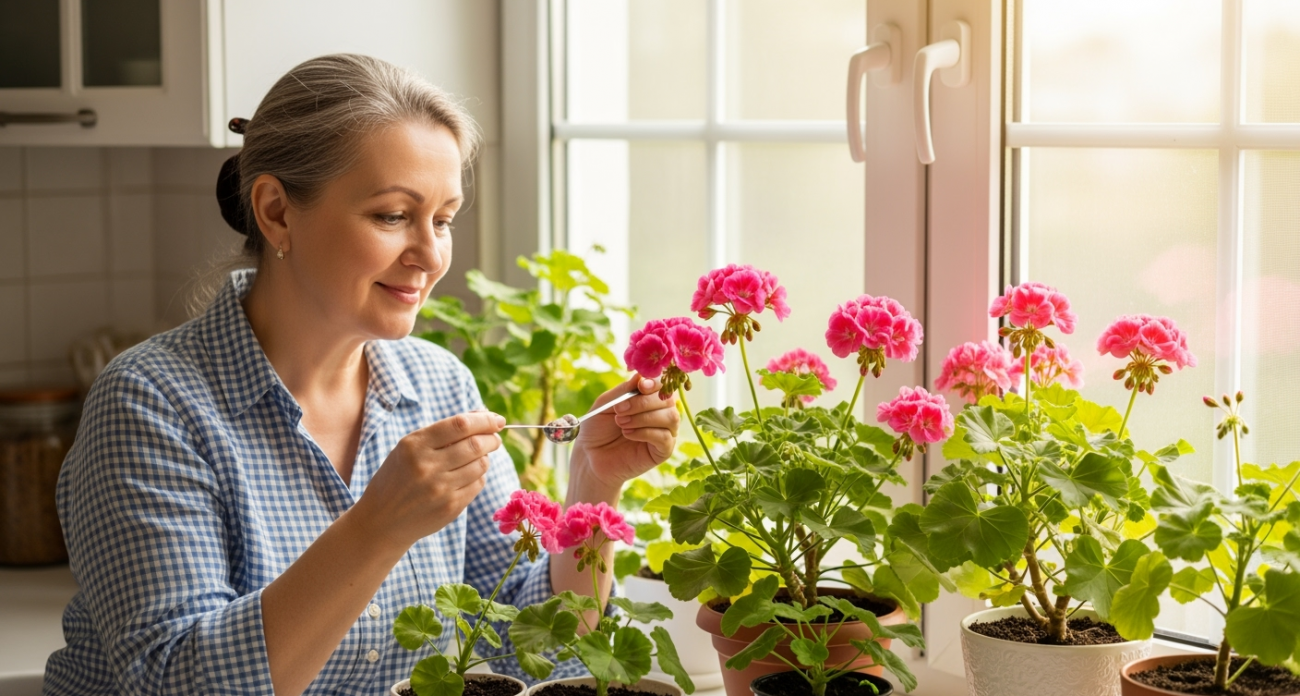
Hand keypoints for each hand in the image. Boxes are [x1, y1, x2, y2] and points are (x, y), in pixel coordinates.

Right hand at [355, 411, 504, 551]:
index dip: (485, 420)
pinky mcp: (451, 508)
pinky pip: (477, 484)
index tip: (497, 420)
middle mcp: (427, 466)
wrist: (382, 520)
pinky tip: (468, 475)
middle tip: (495, 438)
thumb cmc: (399, 476)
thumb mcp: (409, 447)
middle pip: (476, 445)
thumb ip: (444, 431)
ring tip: (478, 456)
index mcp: (414, 445)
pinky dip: (478, 476)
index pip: (460, 425)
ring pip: (480, 465)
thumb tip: (483, 415)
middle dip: (492, 438)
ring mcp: (440, 489)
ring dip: (485, 457)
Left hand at [569, 375, 679, 496]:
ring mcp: (665, 432)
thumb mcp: (605, 404)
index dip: (655, 383)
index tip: (640, 386)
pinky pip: (665, 437)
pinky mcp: (663, 450)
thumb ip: (623, 390)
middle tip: (619, 410)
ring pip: (671, 417)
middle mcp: (661, 412)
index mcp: (648, 398)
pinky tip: (628, 434)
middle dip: (643, 403)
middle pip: (668, 400)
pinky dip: (646, 432)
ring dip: (644, 418)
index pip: (663, 384)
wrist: (591, 456)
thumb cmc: (598, 429)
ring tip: (621, 423)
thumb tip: (641, 375)